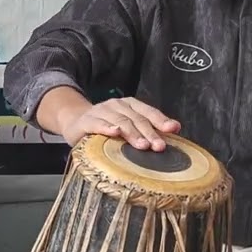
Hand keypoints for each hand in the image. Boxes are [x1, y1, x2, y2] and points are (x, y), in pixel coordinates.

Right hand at [60, 96, 180, 149]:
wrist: (75, 121)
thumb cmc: (107, 126)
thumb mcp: (128, 125)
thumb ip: (148, 127)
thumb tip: (175, 128)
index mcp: (130, 105)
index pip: (148, 112)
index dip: (161, 120)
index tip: (173, 129)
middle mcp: (117, 105)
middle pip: (136, 119)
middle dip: (149, 133)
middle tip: (159, 146)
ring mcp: (101, 112)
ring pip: (120, 121)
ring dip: (132, 134)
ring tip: (143, 145)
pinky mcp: (87, 121)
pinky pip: (98, 124)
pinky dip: (107, 128)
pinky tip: (115, 133)